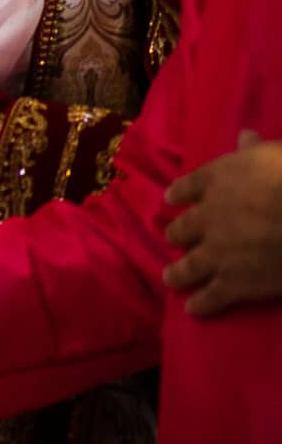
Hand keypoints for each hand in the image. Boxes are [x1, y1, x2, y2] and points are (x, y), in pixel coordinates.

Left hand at [164, 130, 281, 315]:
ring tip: (171, 278)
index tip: (172, 198)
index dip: (180, 193)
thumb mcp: (272, 154)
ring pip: (189, 265)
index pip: (189, 185)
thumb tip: (244, 134)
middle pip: (183, 227)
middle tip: (174, 238)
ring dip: (179, 272)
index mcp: (216, 181)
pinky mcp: (235, 282)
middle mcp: (208, 216)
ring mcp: (217, 251)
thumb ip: (254, 148)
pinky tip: (193, 309)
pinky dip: (202, 303)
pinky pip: (213, 295)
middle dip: (178, 233)